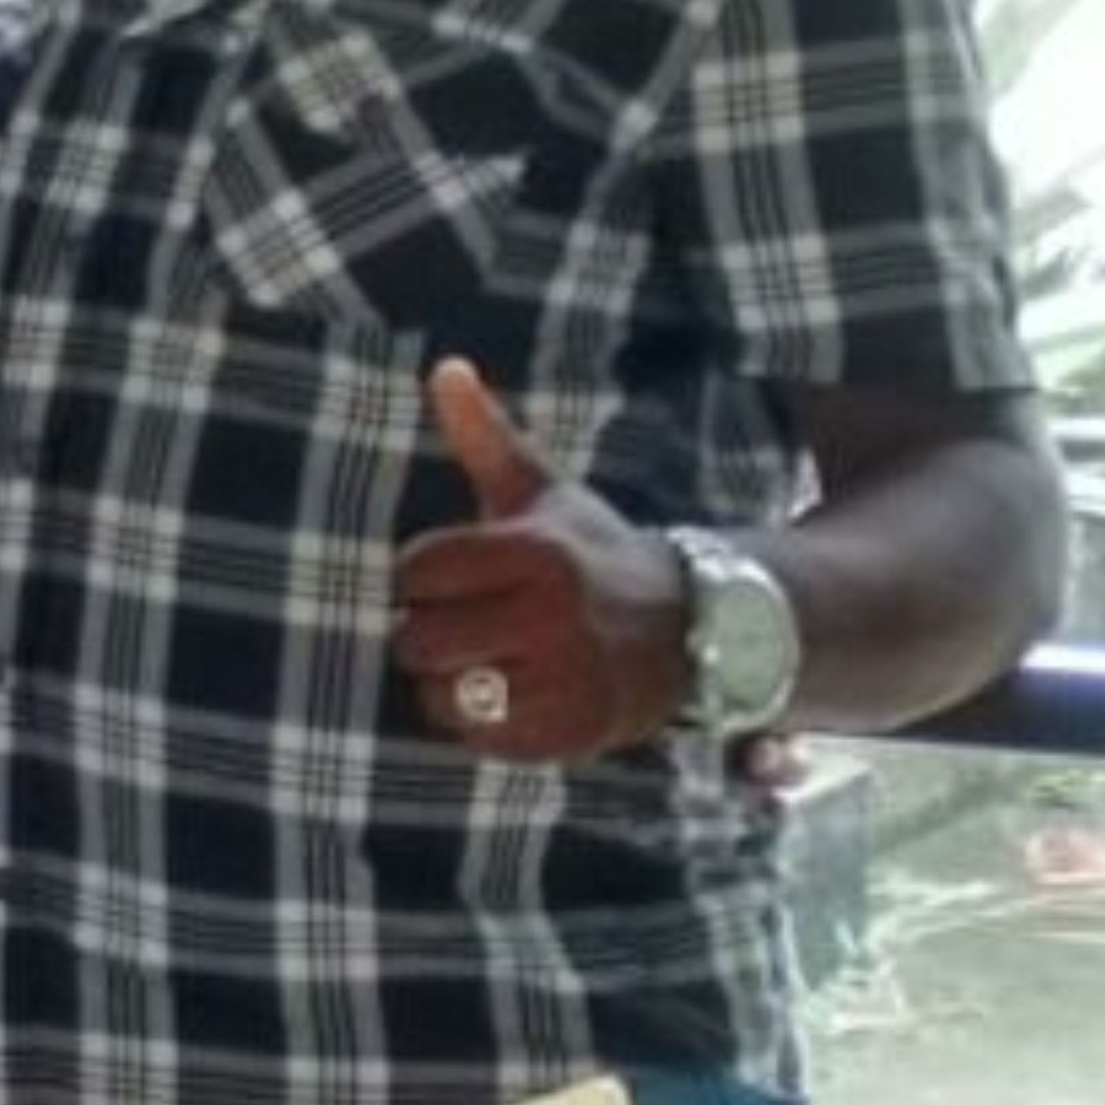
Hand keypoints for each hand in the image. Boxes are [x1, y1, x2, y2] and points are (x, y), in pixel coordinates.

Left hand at [394, 359, 686, 758]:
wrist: (692, 627)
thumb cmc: (591, 554)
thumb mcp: (542, 494)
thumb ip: (484, 437)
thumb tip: (444, 368)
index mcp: (535, 553)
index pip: (412, 573)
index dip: (419, 578)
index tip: (453, 578)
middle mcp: (551, 617)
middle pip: (415, 639)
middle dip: (429, 631)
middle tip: (469, 623)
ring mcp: (561, 680)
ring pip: (440, 693)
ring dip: (451, 681)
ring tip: (493, 658)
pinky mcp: (566, 733)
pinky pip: (476, 736)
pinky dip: (482, 721)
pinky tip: (518, 691)